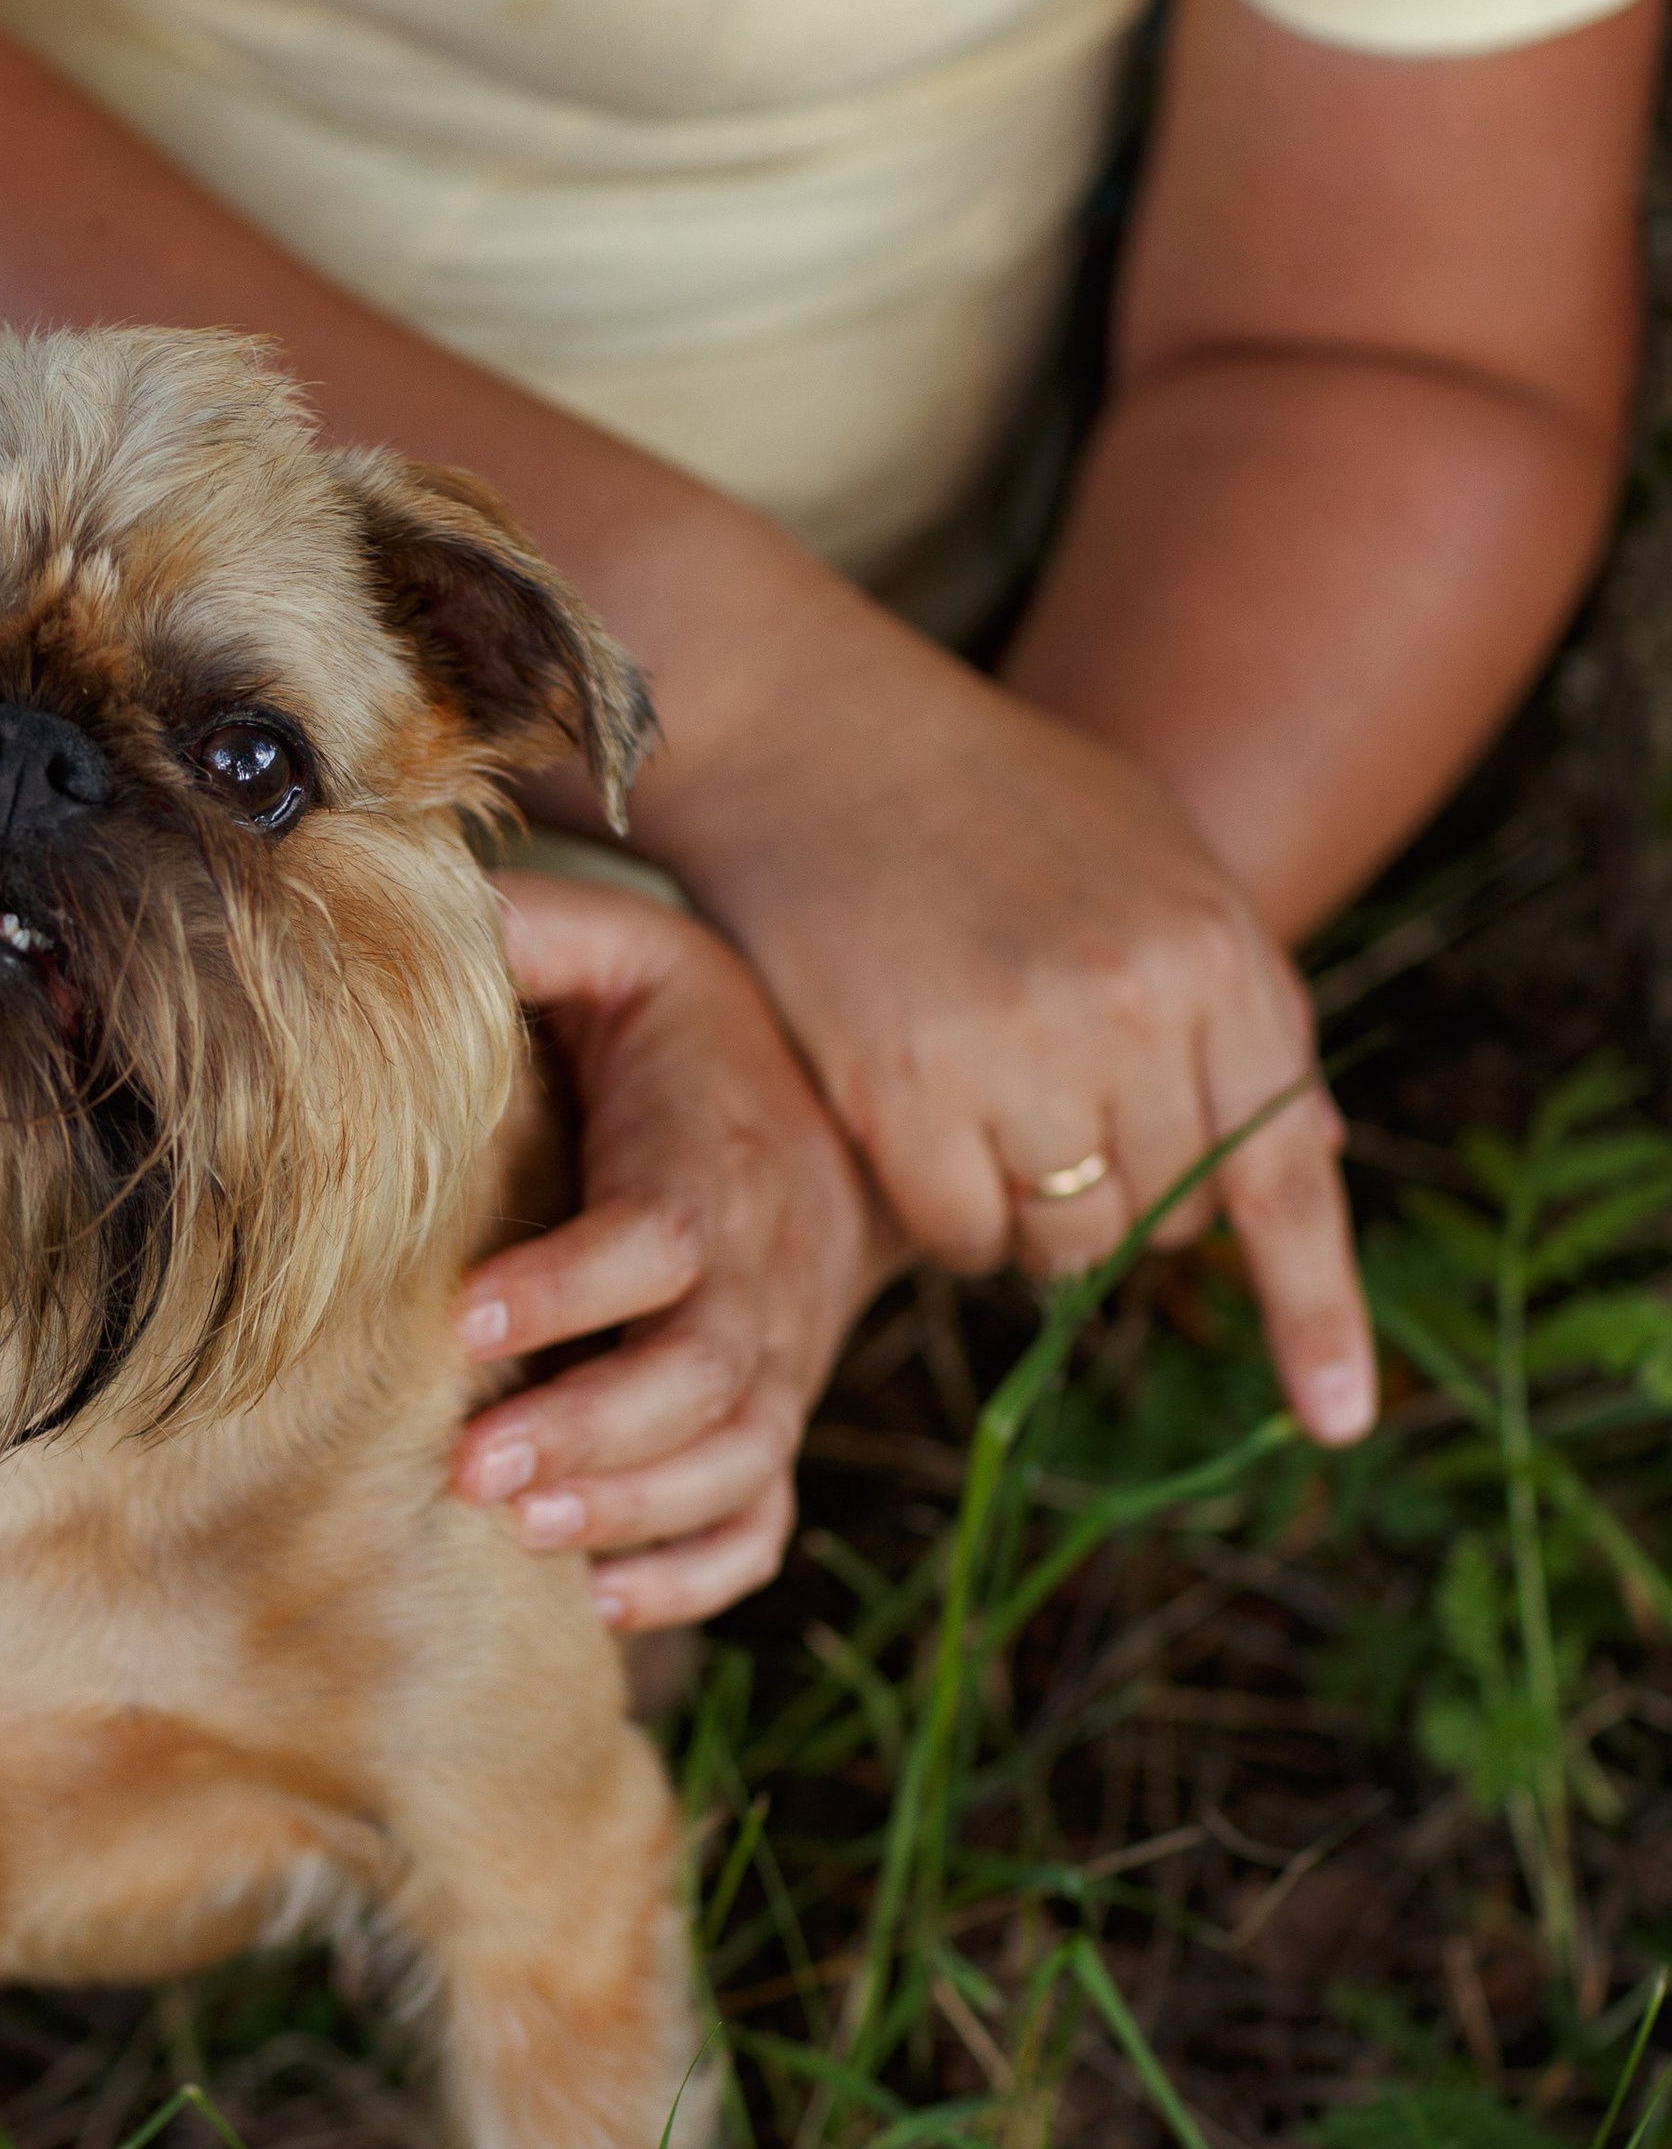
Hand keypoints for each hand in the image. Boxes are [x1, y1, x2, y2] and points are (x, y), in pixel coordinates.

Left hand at [450, 875, 899, 1630]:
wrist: (830, 1121)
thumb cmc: (686, 1040)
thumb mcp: (625, 957)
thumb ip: (531, 933)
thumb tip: (421, 899)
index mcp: (710, 1167)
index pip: (659, 1240)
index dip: (573, 1287)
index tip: (468, 1322)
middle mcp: (760, 1282)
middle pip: (702, 1377)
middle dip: (592, 1431)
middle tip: (474, 1469)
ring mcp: (777, 1369)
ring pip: (733, 1462)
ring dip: (632, 1509)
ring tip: (526, 1534)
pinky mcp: (773, 1427)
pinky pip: (760, 1526)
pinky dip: (697, 1577)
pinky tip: (605, 1602)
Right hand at [683, 644, 1375, 1444]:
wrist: (813, 729)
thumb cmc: (987, 799)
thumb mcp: (1153, 867)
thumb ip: (1231, 1004)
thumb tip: (1312, 1151)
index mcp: (1214, 949)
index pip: (1283, 1168)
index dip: (1315, 1309)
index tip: (1335, 1419)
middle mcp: (1133, 1005)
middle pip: (1163, 1223)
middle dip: (1120, 1202)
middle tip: (1051, 1119)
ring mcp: (1015, 1049)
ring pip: (1060, 1246)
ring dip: (1027, 1217)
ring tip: (974, 1107)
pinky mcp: (899, 1087)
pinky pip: (959, 1236)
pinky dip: (943, 1212)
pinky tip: (909, 1121)